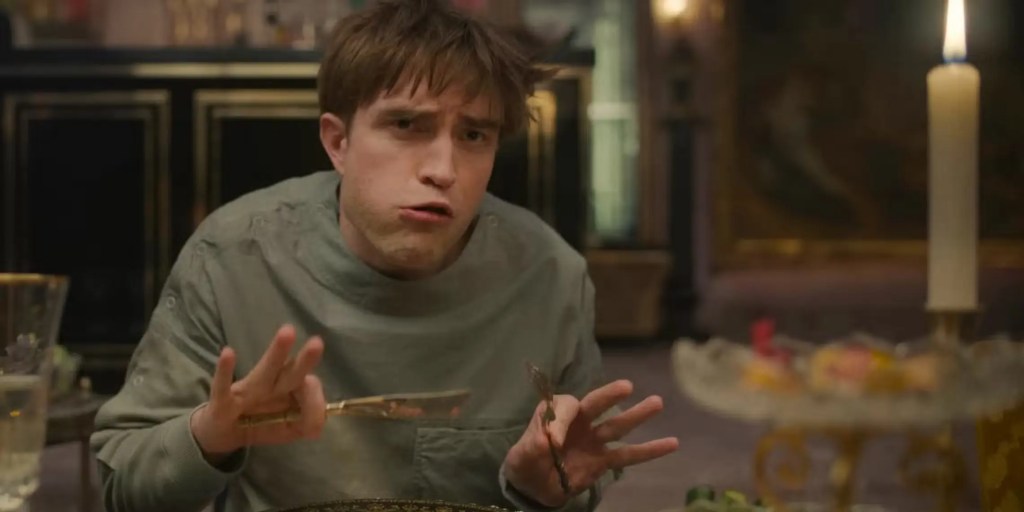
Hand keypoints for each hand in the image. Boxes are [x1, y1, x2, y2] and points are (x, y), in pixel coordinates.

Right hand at [190, 324, 326, 464]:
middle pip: (291, 373)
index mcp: (288, 391)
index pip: (307, 386)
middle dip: (305, 360)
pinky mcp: (222, 402)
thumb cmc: (260, 424)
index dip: (313, 395)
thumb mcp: (292, 430)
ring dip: (276, 354)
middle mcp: (270, 387)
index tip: (312, 402)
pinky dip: (224, 371)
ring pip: (264, 372)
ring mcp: (246, 393)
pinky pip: (222, 386)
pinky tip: (228, 352)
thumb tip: (320, 409)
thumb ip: (311, 422)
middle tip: (317, 342)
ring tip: (288, 332)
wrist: (223, 434)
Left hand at [504, 380, 678, 506]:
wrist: (533, 489)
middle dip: (609, 396)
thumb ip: (534, 445)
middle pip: (595, 405)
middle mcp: (577, 422)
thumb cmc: (524, 464)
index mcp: (554, 414)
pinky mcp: (603, 461)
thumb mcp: (521, 456)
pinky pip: (628, 455)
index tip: (555, 442)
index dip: (562, 421)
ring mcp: (593, 441)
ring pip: (616, 427)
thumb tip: (551, 440)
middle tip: (627, 386)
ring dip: (637, 415)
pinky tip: (672, 443)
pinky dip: (649, 451)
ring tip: (657, 402)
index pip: (565, 407)